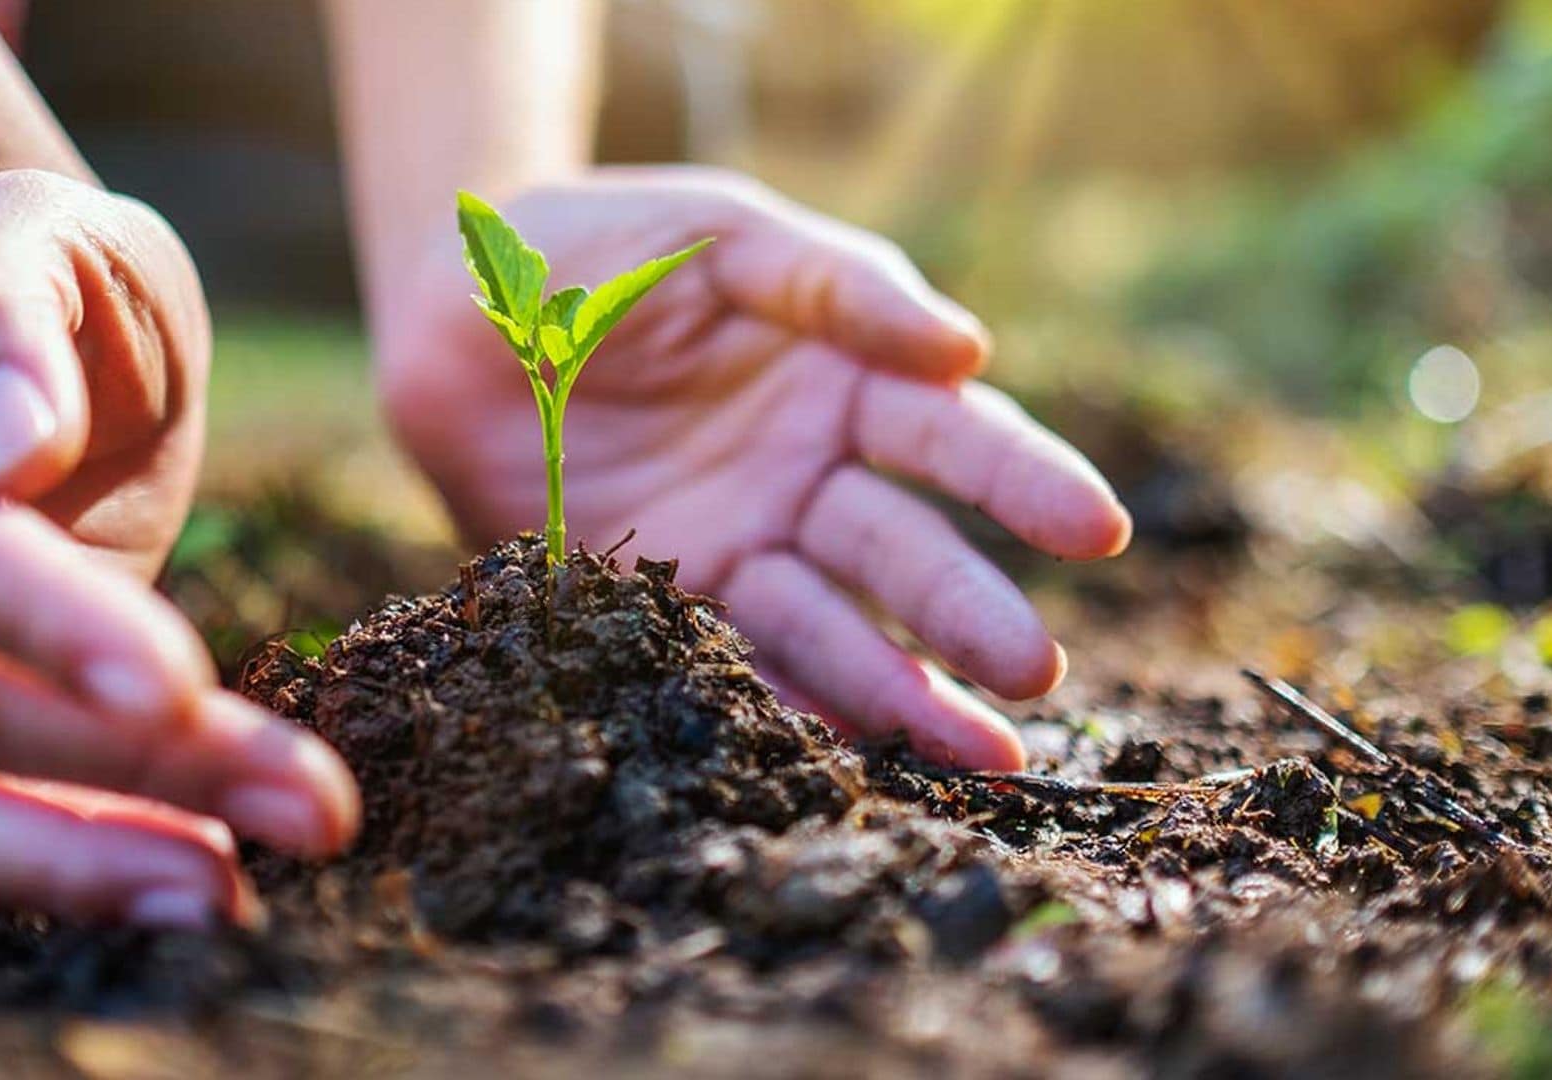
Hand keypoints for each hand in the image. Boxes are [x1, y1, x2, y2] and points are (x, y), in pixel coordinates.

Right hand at [0, 171, 357, 927]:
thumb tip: (7, 440)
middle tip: (312, 803)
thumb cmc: (56, 274)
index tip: (180, 681)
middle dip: (137, 759)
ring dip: (101, 852)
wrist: (45, 334)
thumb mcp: (39, 235)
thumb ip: (2, 316)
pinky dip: (80, 860)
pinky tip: (206, 876)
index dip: (44, 623)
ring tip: (246, 890)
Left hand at [380, 168, 1129, 769]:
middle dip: (971, 611)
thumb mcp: (722, 235)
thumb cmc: (604, 246)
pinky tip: (845, 755)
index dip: (1022, 480)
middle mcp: (803, 473)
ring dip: (904, 687)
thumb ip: (836, 284)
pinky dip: (785, 707)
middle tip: (1038, 672)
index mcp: (841, 379)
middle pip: (902, 549)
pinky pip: (727, 655)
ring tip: (982, 753)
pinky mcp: (651, 593)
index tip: (1095, 528)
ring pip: (832, 622)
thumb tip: (970, 349)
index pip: (949, 435)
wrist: (456, 304)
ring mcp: (733, 540)